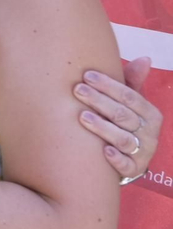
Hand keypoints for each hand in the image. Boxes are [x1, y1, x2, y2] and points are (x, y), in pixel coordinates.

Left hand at [76, 58, 160, 179]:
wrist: (126, 159)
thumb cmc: (123, 123)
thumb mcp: (129, 103)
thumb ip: (131, 82)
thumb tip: (145, 58)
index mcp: (150, 114)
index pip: (131, 97)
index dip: (109, 85)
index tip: (87, 75)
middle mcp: (150, 133)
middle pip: (123, 115)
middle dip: (100, 101)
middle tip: (77, 90)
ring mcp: (143, 152)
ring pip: (123, 139)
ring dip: (103, 127)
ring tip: (82, 116)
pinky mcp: (134, 169)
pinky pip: (126, 165)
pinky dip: (116, 158)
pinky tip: (102, 150)